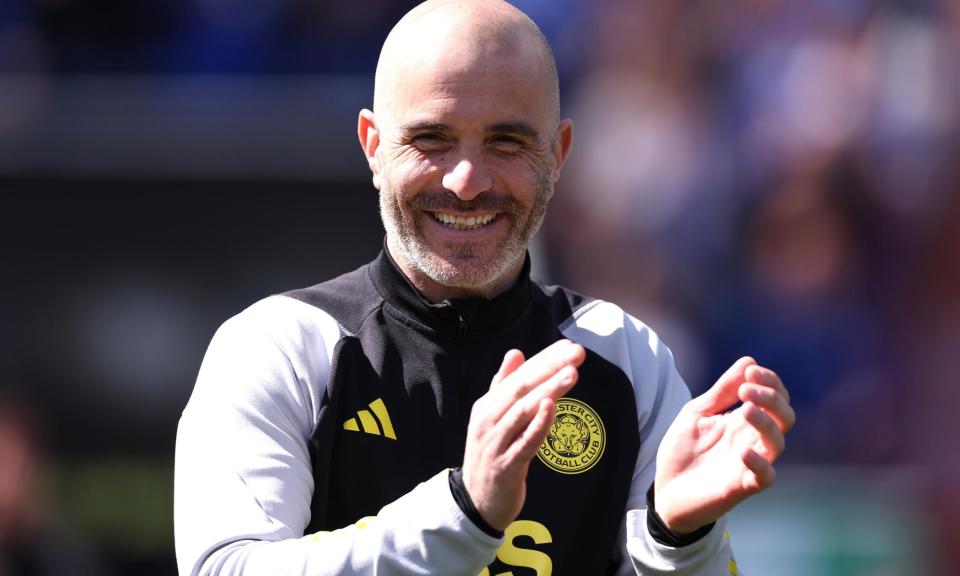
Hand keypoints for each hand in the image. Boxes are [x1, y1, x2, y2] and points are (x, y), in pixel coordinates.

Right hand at [462, 340, 585, 530]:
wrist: (476, 503)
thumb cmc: (491, 455)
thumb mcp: (491, 418)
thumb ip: (502, 385)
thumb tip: (516, 352)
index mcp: (486, 405)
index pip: (518, 376)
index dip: (544, 359)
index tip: (569, 346)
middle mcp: (488, 420)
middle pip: (521, 388)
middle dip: (550, 368)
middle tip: (576, 353)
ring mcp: (495, 443)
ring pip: (524, 411)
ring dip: (549, 390)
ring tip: (571, 373)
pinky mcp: (506, 466)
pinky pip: (524, 442)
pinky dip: (538, 424)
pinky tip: (552, 406)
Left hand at [653, 357, 794, 533]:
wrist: (665, 488)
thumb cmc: (684, 449)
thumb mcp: (698, 412)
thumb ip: (721, 391)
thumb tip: (749, 360)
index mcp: (744, 420)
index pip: (775, 397)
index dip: (770, 382)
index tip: (750, 371)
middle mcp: (752, 440)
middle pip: (784, 417)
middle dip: (772, 398)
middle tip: (747, 389)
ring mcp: (749, 463)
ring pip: (777, 443)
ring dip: (766, 423)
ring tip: (746, 409)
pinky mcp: (741, 487)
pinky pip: (765, 478)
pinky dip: (760, 464)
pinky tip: (743, 451)